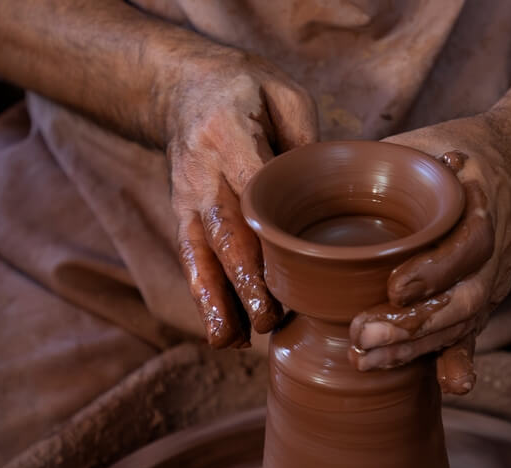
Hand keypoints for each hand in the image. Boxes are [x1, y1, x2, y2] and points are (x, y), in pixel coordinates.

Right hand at [165, 46, 317, 347]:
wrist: (181, 85)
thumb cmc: (246, 89)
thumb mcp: (283, 93)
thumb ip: (303, 141)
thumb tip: (330, 195)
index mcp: (229, 134)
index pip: (250, 188)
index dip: (267, 231)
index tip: (290, 266)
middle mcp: (201, 172)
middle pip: (225, 232)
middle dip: (245, 279)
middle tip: (268, 319)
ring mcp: (186, 197)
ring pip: (200, 254)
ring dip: (217, 300)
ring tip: (231, 340)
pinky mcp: (180, 215)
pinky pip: (190, 260)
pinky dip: (205, 299)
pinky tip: (222, 334)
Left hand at [348, 113, 510, 393]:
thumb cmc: (457, 154)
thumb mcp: (425, 144)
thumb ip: (382, 163)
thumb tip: (311, 174)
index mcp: (478, 207)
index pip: (467, 245)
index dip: (435, 271)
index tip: (395, 287)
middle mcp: (491, 253)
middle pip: (462, 300)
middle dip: (413, 326)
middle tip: (361, 335)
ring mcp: (489, 282)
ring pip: (460, 325)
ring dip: (416, 350)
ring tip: (366, 360)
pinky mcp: (481, 302)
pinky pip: (470, 336)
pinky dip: (459, 363)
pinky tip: (451, 387)